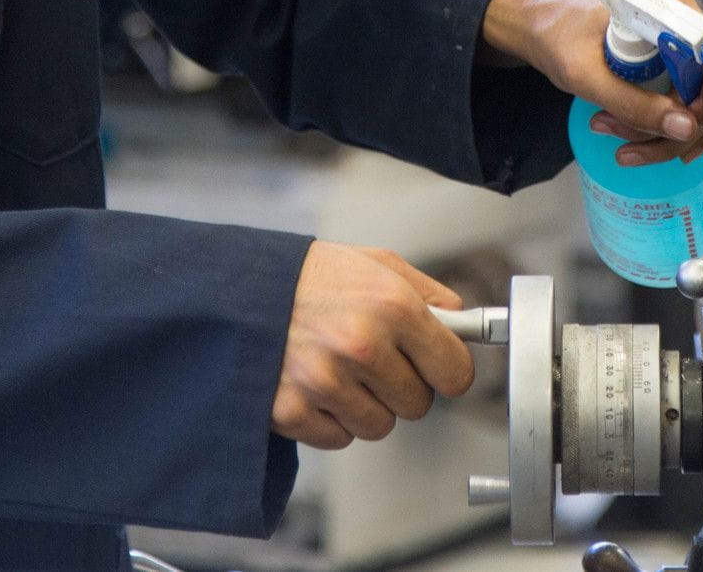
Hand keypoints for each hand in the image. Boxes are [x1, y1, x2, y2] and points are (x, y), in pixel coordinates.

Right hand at [271, 242, 474, 450]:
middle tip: (375, 361)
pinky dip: (331, 419)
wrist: (237, 287)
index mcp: (392, 304)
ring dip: (366, 405)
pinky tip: (315, 384)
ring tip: (340, 368)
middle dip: (403, 387)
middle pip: (418, 406)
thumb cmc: (312, 275)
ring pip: (380, 426)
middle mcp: (361, 345)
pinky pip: (340, 439)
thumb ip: (429, 294)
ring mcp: (325, 381)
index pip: (455, 373)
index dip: (448, 372)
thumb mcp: (377, 264)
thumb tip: (465, 326)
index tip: (438, 369)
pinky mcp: (292, 411)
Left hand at [481, 0, 702, 166]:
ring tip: (621, 143)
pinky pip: (690, 98)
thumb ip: (632, 103)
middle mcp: (689, 16)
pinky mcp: (675, 57)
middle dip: (681, 128)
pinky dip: (667, 126)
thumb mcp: (584, 74)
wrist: (537, 19)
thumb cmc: (555, 32)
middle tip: (631, 146)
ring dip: (669, 134)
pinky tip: (634, 141)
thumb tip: (686, 129)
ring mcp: (685, 38)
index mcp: (674, 4)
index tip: (680, 125)